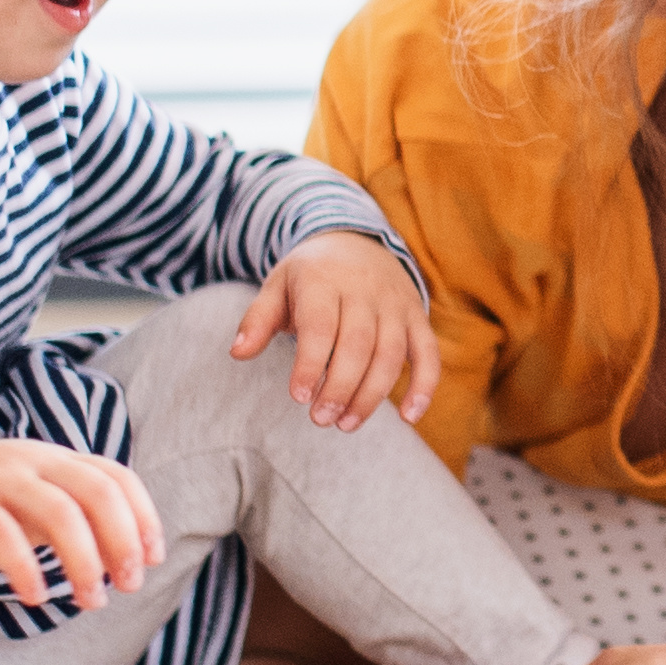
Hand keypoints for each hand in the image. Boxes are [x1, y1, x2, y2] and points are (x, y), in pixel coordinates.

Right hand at [0, 438, 157, 611]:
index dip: (143, 517)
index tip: (152, 559)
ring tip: (91, 601)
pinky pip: (2, 535)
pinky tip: (36, 596)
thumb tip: (123, 557)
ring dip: (84, 561)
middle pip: (96, 491)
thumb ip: (72, 517)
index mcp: (55, 458)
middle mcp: (32, 461)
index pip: (116, 477)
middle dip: (122, 541)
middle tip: (127, 585)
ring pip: (59, 512)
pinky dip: (26, 568)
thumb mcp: (31, 500)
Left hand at [236, 234, 436, 428]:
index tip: (299, 397)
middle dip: (341, 387)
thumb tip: (237, 353)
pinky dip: (424, 385)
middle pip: (358, 344)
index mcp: (324, 280)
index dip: (311, 363)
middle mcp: (365, 290)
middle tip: (320, 419)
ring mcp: (395, 304)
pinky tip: (409, 416)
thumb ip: (257, 320)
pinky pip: (428, 353)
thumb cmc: (310, 275)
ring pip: (391, 353)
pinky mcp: (417, 316)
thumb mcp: (278, 286)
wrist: (356, 240)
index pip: (320, 325)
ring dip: (372, 394)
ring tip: (346, 424)